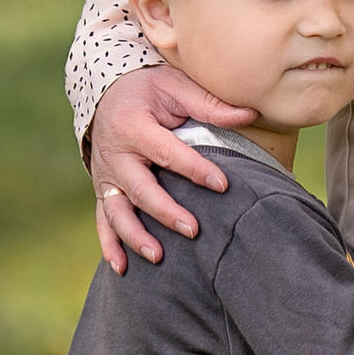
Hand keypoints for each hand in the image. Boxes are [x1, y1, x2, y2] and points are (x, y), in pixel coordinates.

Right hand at [87, 62, 253, 273]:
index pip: (167, 152)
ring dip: (135, 236)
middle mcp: (114, 154)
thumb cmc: (149, 89)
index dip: (195, 170)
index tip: (223, 185)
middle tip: (194, 230)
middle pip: (140, 188)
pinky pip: (103, 220)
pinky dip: (109, 245)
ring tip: (159, 256)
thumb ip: (209, 104)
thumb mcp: (175, 86)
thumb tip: (250, 114)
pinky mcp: (103, 190)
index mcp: (132, 126)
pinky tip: (122, 268)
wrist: (108, 93)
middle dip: (165, 211)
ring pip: (117, 211)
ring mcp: (105, 176)